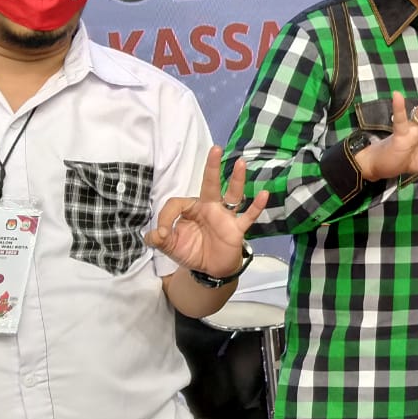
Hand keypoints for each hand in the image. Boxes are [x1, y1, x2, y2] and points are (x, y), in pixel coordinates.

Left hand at [145, 147, 268, 277]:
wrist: (211, 269)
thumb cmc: (192, 251)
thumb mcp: (171, 247)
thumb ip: (158, 240)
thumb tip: (154, 234)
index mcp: (192, 209)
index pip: (177, 203)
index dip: (165, 217)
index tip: (162, 234)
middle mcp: (210, 208)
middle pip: (211, 184)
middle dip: (212, 167)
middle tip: (216, 149)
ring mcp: (225, 217)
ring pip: (233, 195)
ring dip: (237, 180)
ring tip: (241, 163)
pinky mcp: (237, 229)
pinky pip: (248, 216)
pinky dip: (256, 207)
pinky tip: (264, 194)